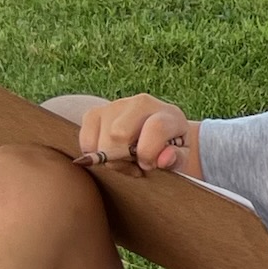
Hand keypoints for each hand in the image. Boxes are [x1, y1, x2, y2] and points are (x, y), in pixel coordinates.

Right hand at [77, 93, 193, 170]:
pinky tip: (111, 155)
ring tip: (126, 160)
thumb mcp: (181, 158)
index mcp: (169, 114)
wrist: (158, 136)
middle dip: (125, 158)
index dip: (149, 153)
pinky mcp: (95, 112)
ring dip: (111, 159)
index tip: (148, 165)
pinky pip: (86, 140)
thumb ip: (176, 159)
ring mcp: (115, 105)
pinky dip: (95, 155)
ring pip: (101, 140)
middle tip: (135, 165)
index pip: (156, 128)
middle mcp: (142, 103)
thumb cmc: (170, 151)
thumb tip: (163, 159)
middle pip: (119, 134)